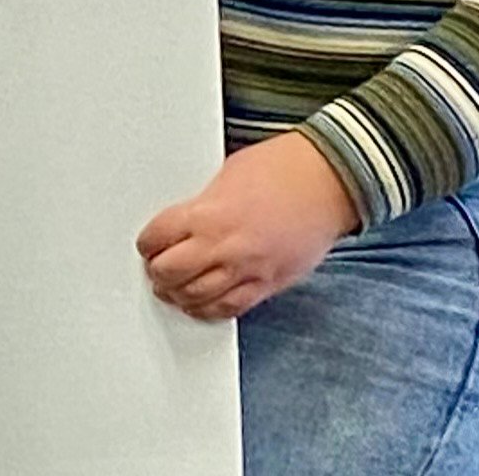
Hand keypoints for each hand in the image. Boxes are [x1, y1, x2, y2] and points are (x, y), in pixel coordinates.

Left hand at [136, 132, 362, 320]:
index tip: (148, 243)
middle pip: (170, 273)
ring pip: (197, 297)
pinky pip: (231, 308)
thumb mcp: (227, 175)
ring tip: (172, 289)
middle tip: (155, 268)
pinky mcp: (269, 283)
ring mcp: (248, 269)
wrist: (331, 181)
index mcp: (208, 214)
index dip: (147, 242)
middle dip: (157, 272)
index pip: (157, 238)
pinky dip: (210, 309)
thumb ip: (202, 203)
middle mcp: (224, 246)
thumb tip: (185, 220)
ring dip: (178, 295)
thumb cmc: (285, 169)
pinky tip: (201, 304)